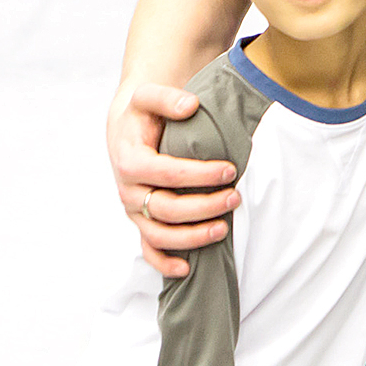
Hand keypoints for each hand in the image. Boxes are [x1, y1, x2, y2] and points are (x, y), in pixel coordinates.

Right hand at [108, 82, 239, 277]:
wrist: (129, 125)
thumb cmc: (144, 113)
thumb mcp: (148, 96)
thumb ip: (167, 97)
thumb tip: (190, 106)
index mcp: (130, 160)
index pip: (167, 174)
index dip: (199, 175)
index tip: (230, 169)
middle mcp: (129, 190)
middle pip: (166, 209)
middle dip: (203, 207)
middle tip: (236, 197)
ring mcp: (135, 209)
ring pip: (159, 235)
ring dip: (191, 238)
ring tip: (223, 229)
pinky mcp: (141, 221)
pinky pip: (149, 249)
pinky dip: (164, 263)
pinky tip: (187, 269)